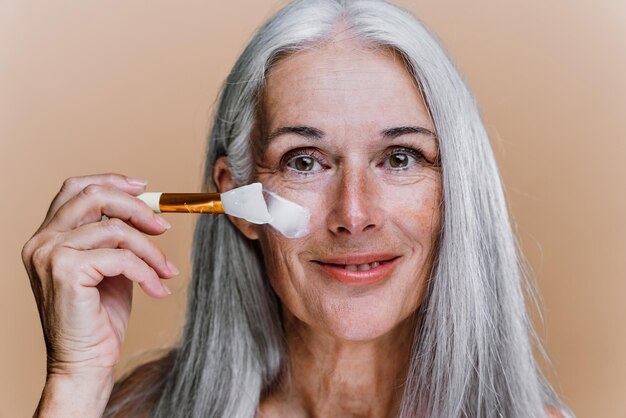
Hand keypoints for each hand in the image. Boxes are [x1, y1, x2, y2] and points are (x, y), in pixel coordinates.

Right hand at [21, 173, 177, 396]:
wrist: (85, 362)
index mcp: (48, 235)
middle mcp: (42, 241)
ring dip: (150, 249)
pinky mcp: (65, 271)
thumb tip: (146, 209)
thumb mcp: (110, 266)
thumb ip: (117, 236)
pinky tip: (157, 289)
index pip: (75, 188)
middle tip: (164, 227)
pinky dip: (146, 271)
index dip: (112, 181)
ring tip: (165, 270)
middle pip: (93, 195)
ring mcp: (49, 254)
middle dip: (137, 208)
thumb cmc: (99, 316)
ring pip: (114, 228)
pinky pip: (120, 257)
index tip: (145, 188)